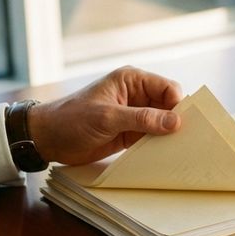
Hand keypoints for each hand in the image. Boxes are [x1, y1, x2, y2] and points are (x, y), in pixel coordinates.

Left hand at [27, 66, 182, 165]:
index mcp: (132, 80)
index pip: (167, 88)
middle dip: (177, 121)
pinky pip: (153, 137)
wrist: (46, 139)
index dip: (178, 104)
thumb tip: (176, 122)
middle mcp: (137, 95)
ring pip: (163, 123)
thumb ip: (142, 119)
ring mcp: (135, 115)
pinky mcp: (131, 132)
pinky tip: (167, 155)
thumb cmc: (71, 120)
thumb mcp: (108, 117)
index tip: (184, 124)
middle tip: (187, 139)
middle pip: (169, 106)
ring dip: (169, 135)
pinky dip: (159, 145)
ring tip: (180, 150)